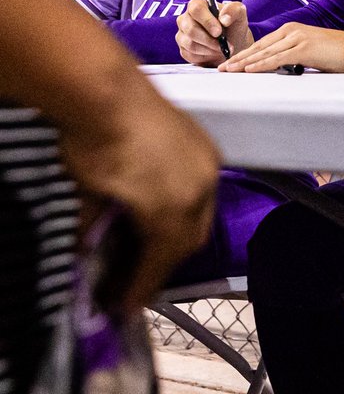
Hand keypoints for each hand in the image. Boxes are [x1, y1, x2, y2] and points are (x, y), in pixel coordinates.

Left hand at [59, 86, 220, 311]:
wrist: (104, 87)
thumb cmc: (92, 144)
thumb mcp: (87, 197)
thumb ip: (93, 231)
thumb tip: (88, 255)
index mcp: (173, 210)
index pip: (161, 261)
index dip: (142, 286)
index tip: (123, 306)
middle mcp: (201, 190)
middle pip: (189, 240)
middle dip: (164, 262)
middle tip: (136, 279)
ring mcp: (206, 163)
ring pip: (200, 212)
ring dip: (177, 232)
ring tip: (147, 244)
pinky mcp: (203, 143)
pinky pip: (200, 186)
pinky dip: (184, 204)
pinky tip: (161, 205)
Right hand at [177, 0, 252, 64]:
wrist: (234, 43)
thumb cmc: (233, 25)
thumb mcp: (239, 13)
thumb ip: (233, 10)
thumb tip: (223, 19)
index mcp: (197, 5)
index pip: (196, 9)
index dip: (207, 21)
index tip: (219, 32)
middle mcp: (185, 19)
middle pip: (190, 29)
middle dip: (209, 40)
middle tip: (223, 45)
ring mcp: (182, 35)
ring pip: (190, 44)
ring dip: (209, 49)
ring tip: (221, 49)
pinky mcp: (183, 49)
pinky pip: (190, 55)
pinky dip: (205, 57)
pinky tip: (214, 53)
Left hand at [220, 23, 343, 73]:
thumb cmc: (337, 53)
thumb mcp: (311, 52)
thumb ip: (294, 56)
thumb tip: (282, 68)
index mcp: (291, 30)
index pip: (262, 44)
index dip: (245, 54)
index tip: (231, 63)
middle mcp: (291, 31)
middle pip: (258, 47)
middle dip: (238, 58)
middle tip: (221, 68)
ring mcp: (296, 38)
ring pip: (264, 52)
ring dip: (243, 63)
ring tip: (228, 70)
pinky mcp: (302, 49)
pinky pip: (276, 59)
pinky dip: (260, 65)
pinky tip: (248, 70)